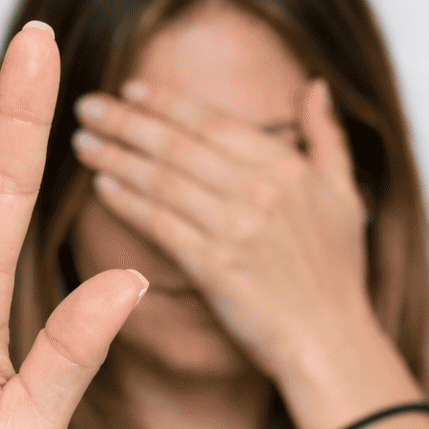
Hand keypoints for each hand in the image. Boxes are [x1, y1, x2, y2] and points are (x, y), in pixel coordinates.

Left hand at [70, 77, 371, 381]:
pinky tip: (101, 187)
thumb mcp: (346, 195)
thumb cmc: (337, 275)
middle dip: (127, 121)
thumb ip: (328, 138)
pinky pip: (160, 224)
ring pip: (163, 180)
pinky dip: (128, 202)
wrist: (330, 342)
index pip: (213, 122)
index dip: (166, 103)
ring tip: (83, 142)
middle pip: (178, 145)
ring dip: (116, 157)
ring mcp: (236, 228)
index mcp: (287, 168)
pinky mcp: (214, 267)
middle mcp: (260, 190)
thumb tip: (315, 87)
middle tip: (87, 106)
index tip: (131, 90)